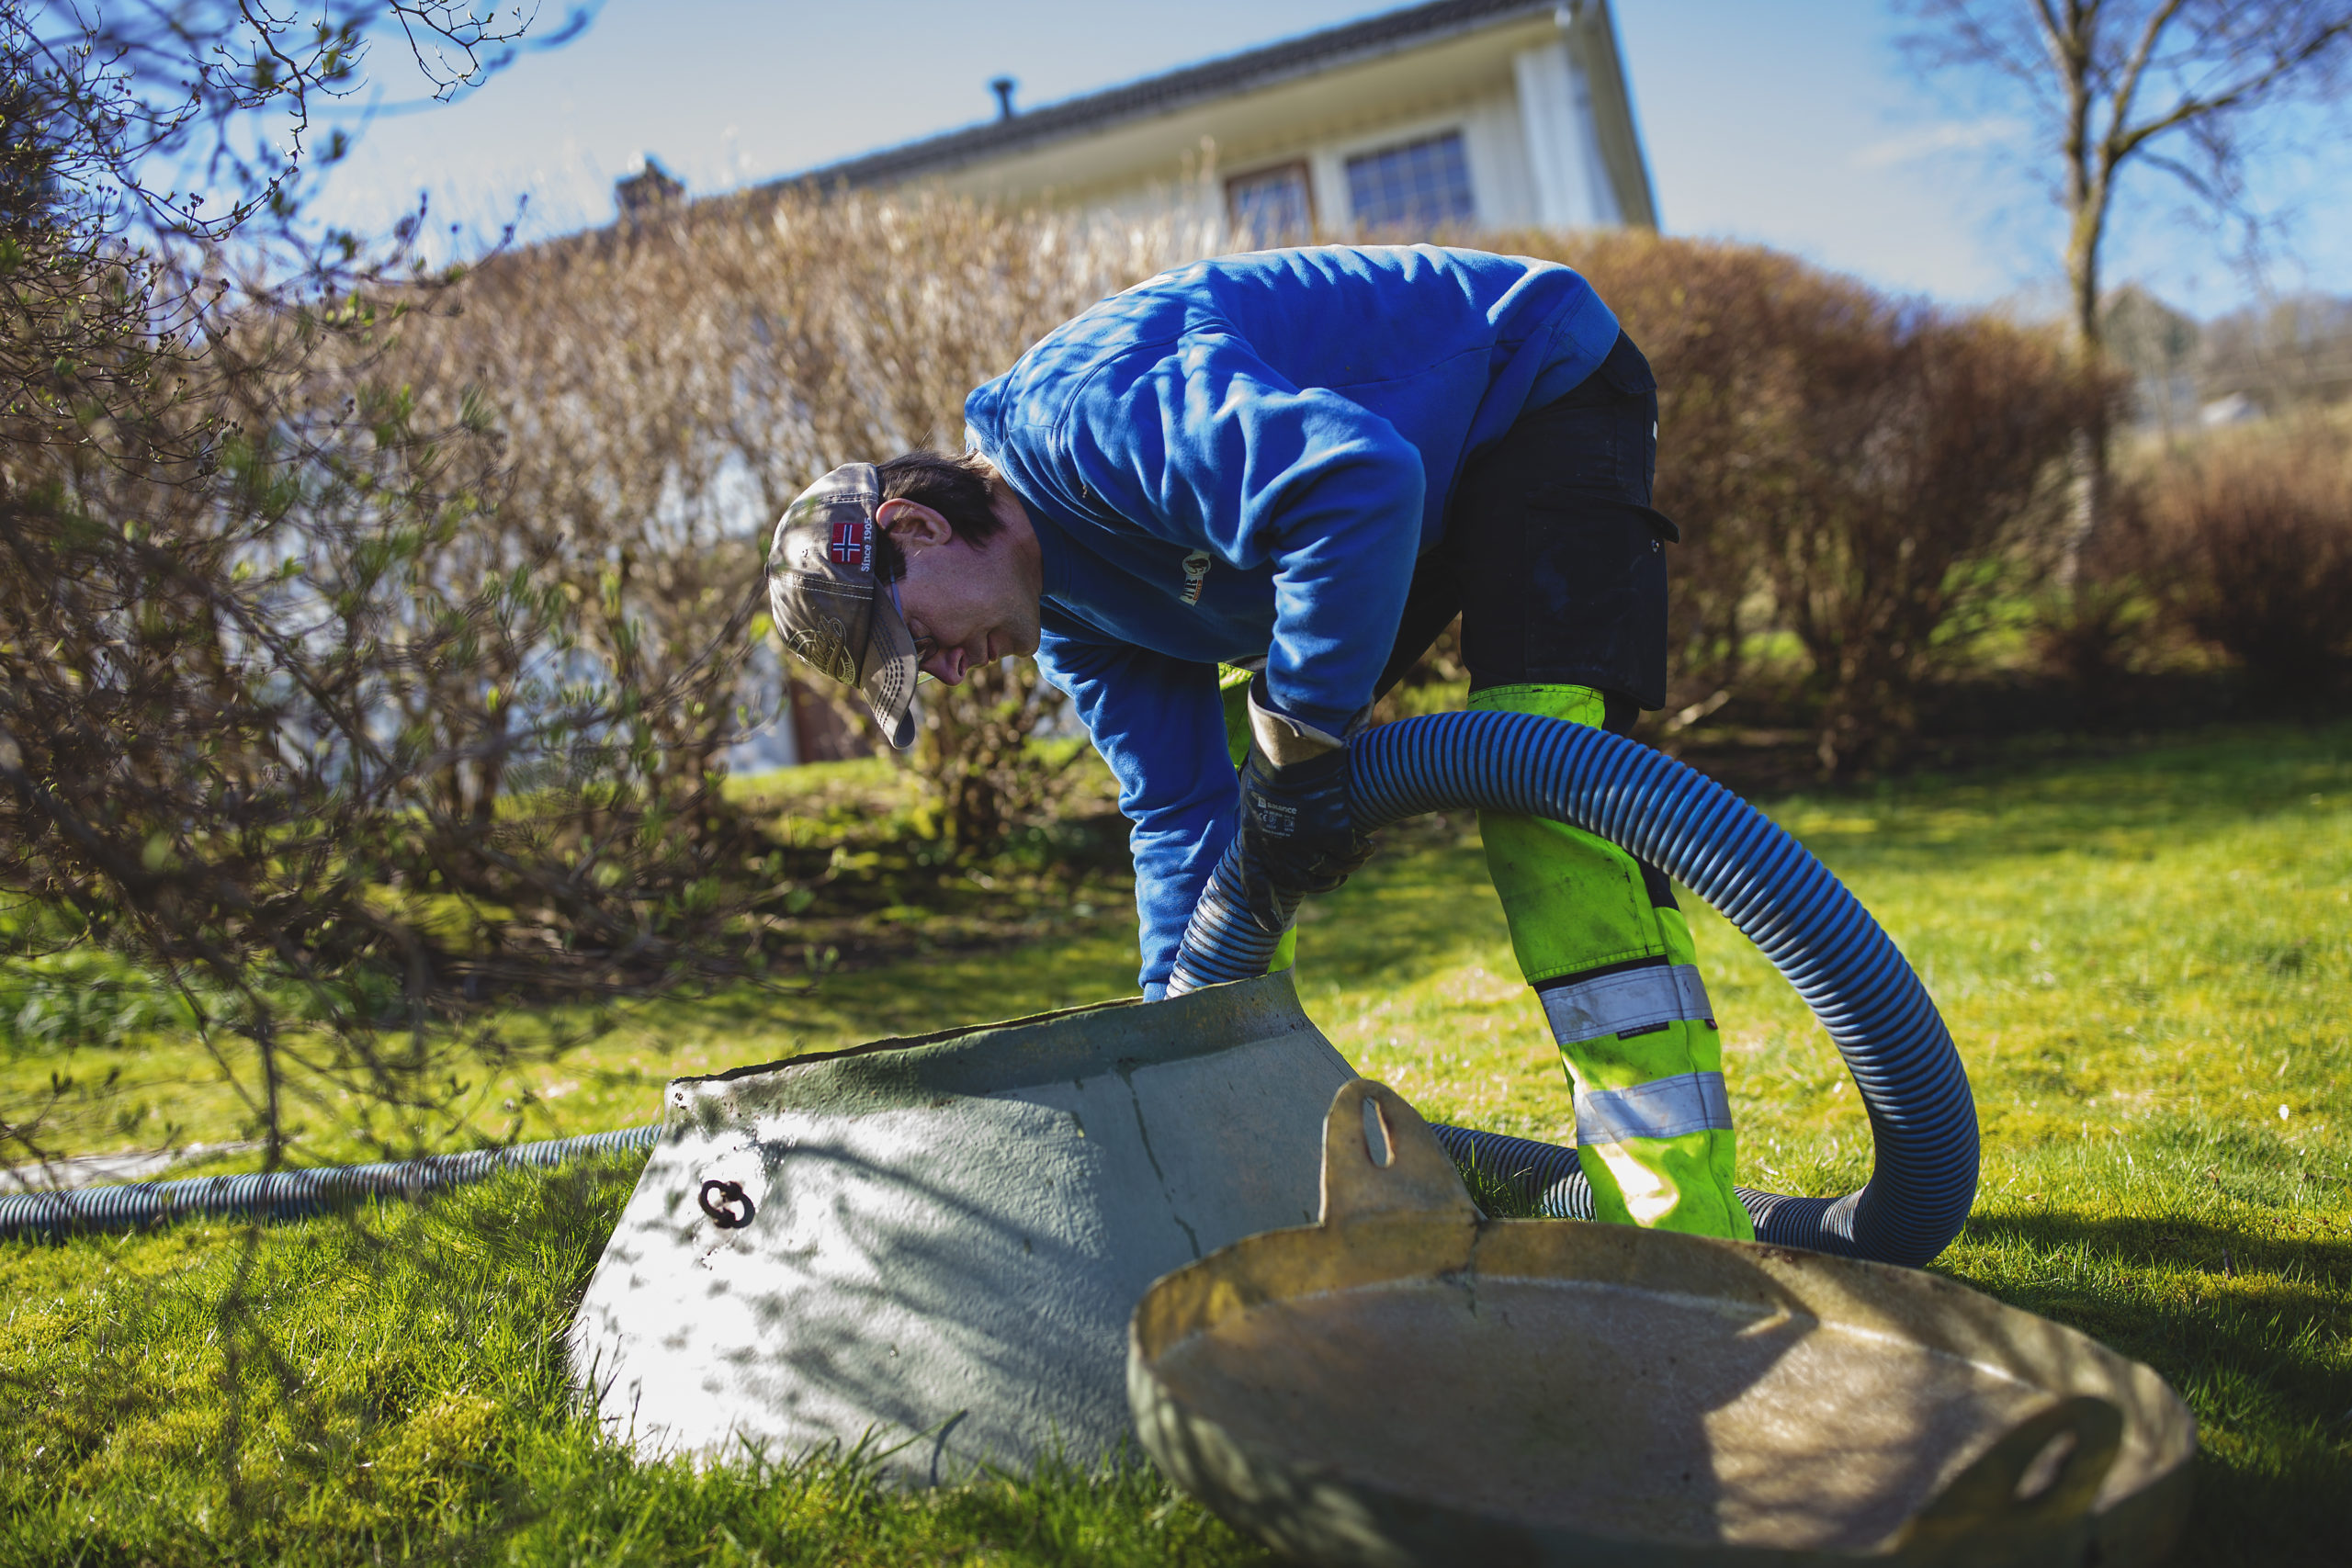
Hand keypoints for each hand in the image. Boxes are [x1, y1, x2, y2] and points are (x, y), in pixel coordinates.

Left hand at [1237, 678, 1374, 933]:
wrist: (1292, 741)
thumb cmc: (1276, 758)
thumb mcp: (1258, 792)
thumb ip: (1268, 818)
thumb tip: (1280, 834)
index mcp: (1253, 838)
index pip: (1253, 884)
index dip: (1262, 909)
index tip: (1271, 928)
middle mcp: (1276, 847)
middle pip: (1302, 882)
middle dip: (1323, 881)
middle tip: (1337, 874)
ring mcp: (1304, 842)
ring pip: (1329, 870)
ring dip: (1344, 867)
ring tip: (1356, 855)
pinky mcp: (1331, 832)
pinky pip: (1349, 854)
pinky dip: (1360, 853)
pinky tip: (1366, 844)